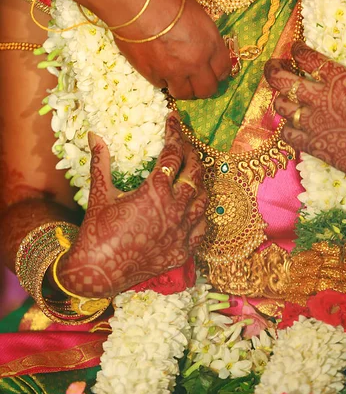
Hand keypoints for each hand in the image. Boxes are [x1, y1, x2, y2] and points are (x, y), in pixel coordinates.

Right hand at [57, 113, 206, 297]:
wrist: (98, 272)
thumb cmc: (97, 230)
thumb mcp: (99, 193)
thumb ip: (101, 162)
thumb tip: (94, 135)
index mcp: (155, 191)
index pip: (173, 155)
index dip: (175, 135)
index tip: (174, 121)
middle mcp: (174, 209)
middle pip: (195, 174)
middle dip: (192, 155)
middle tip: (185, 146)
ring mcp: (181, 232)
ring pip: (203, 200)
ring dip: (200, 183)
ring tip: (193, 173)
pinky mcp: (182, 250)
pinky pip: (201, 228)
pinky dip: (201, 214)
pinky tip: (196, 207)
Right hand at [101, 0, 231, 99]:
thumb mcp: (194, 11)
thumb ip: (200, 33)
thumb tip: (198, 42)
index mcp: (210, 42)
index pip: (223, 70)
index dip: (218, 73)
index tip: (213, 72)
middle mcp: (196, 61)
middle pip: (207, 90)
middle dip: (204, 87)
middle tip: (196, 81)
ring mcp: (174, 71)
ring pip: (184, 94)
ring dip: (183, 87)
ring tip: (177, 78)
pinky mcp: (152, 75)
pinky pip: (161, 85)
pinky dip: (161, 79)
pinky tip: (157, 67)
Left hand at [264, 25, 345, 195]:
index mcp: (340, 80)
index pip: (310, 59)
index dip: (298, 51)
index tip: (295, 48)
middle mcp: (321, 98)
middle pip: (284, 80)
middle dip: (273, 70)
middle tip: (271, 65)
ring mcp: (313, 123)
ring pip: (281, 106)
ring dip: (279, 99)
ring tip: (281, 95)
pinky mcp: (312, 145)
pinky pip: (286, 133)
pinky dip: (285, 127)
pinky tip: (289, 124)